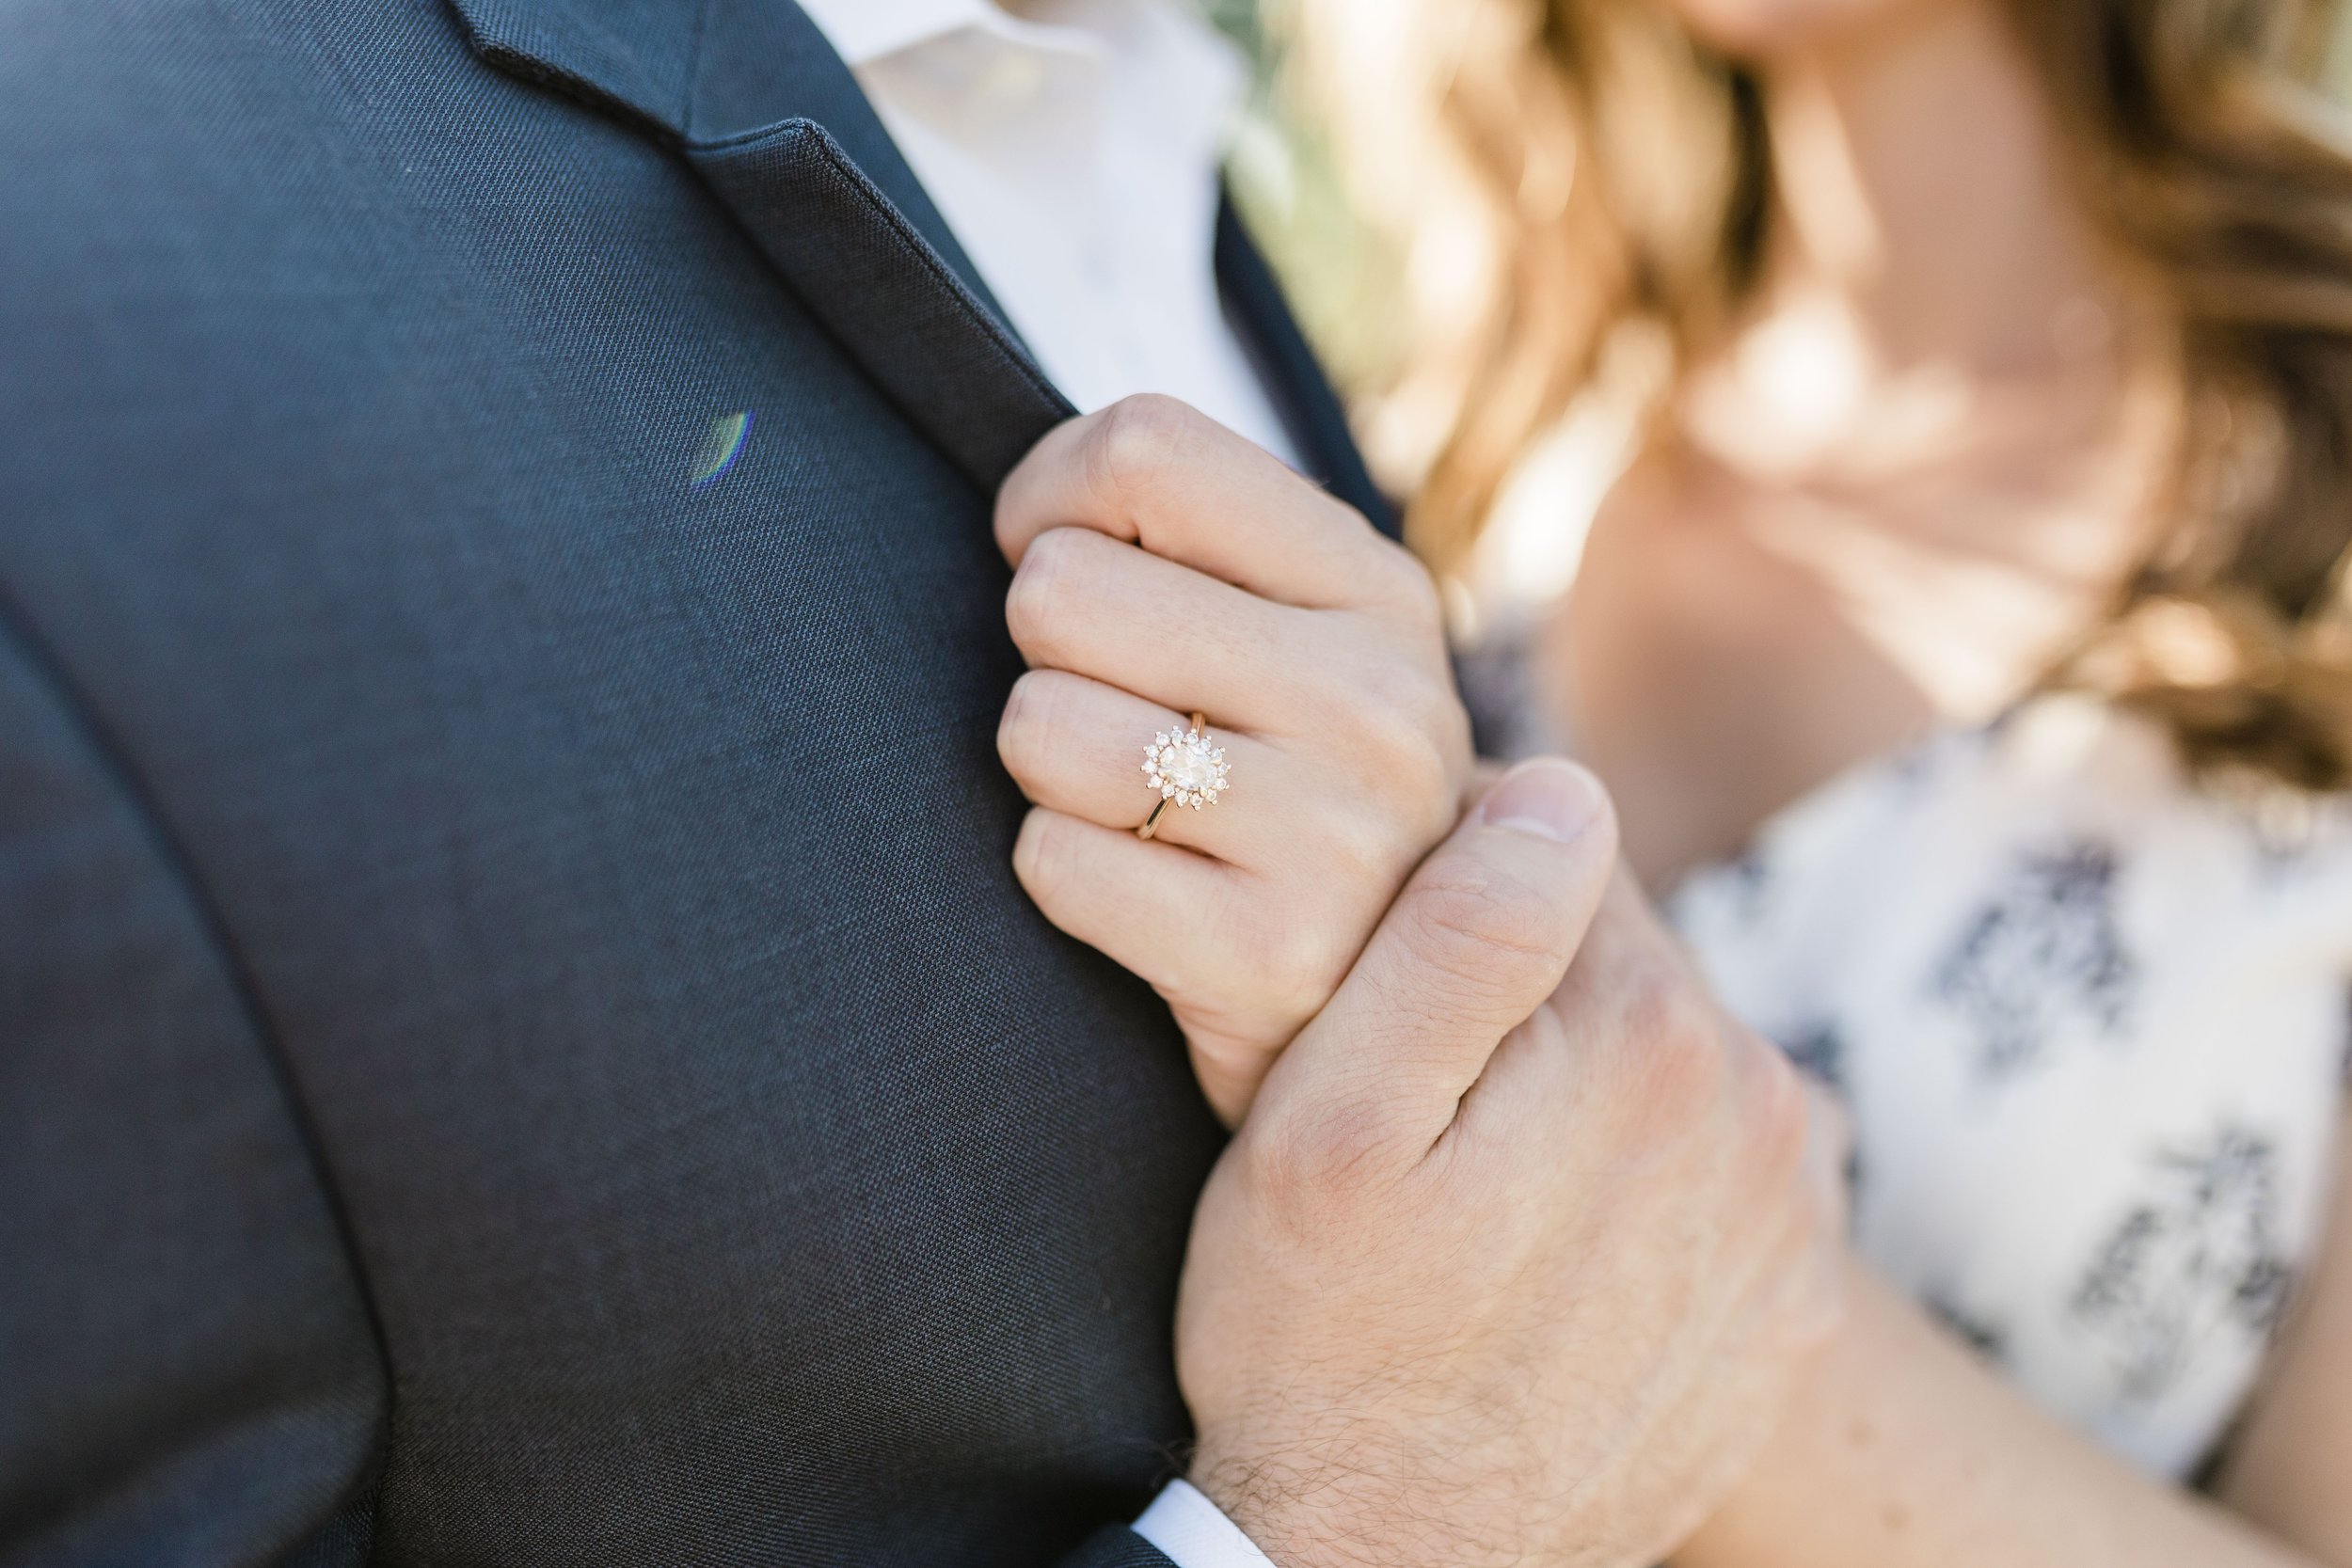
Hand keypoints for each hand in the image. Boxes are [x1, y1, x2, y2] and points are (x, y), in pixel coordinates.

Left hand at [994, 395, 1472, 1124]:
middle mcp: (1376, 701)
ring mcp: (1332, 834)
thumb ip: (1200, 541)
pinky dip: (1060, 869)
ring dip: (1047, 765)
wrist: (1396, 1008)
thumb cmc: (1297, 782)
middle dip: (1047, 648)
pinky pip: (1048, 858)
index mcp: (1382, 590)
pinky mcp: (1265, 954)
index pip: (1146, 448)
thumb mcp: (1308, 639)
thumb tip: (1033, 513)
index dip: (1050, 497)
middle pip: (1060, 588)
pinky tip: (1139, 885)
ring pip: (1038, 724)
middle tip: (1116, 705)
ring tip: (1130, 800)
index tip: (1057, 556)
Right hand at [1176, 759, 1848, 1567]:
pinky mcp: (1789, 1302)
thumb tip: (1556, 790)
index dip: (1451, 900)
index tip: (1385, 991)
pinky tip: (1550, 1250)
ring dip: (1587, 1088)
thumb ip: (1449, 939)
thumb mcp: (1324, 1128)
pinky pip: (1716, 1171)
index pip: (1558, 860)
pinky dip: (1643, 1181)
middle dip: (1527, 999)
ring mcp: (1792, 1217)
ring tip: (1478, 1195)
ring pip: (1675, 1063)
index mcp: (1644, 1036)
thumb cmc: (1318, 1345)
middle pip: (1625, 964)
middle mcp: (1759, 1110)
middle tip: (1421, 1113)